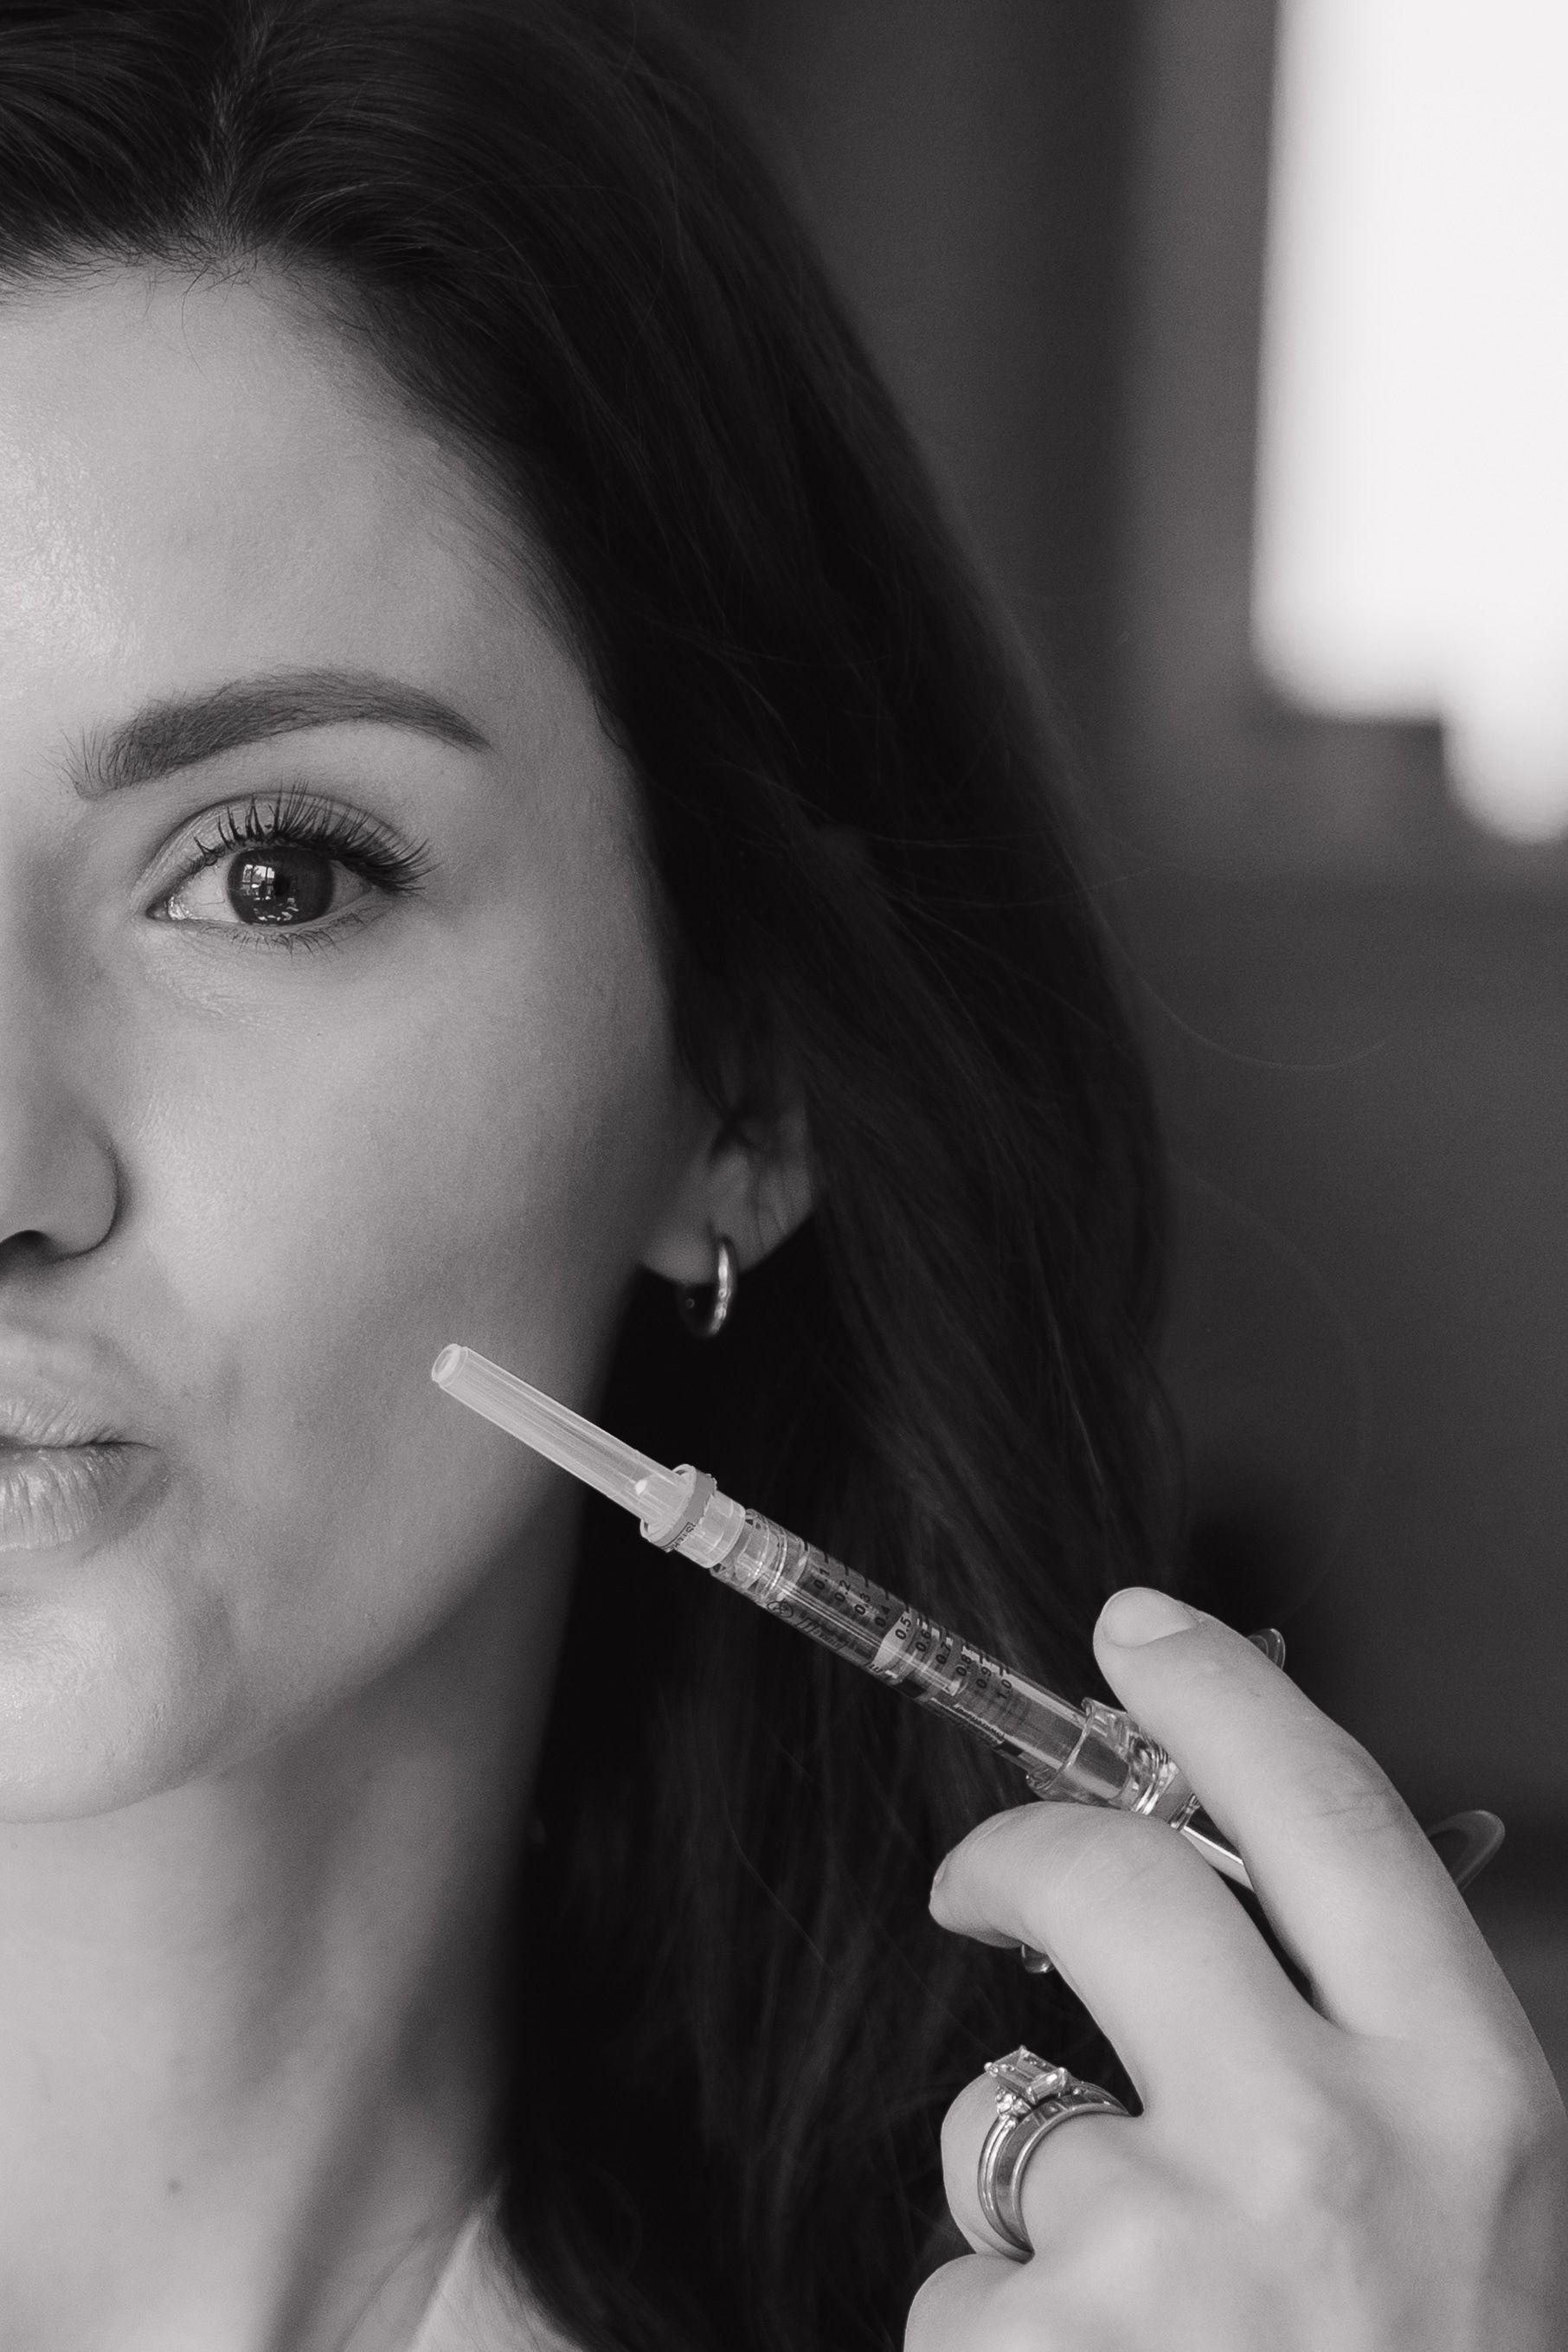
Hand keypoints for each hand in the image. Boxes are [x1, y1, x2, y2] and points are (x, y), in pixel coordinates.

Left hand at [908, 1589, 1567, 2351]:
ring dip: (1040, 2208)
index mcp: (1470, 2096)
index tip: (1137, 1631)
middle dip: (1021, 1853)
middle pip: (1112, 1877)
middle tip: (982, 1886)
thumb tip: (1240, 1870)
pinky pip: (963, 2288)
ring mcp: (1171, 2265)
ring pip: (1012, 2119)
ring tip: (1148, 2337)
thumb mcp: (1478, 2215)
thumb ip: (1372, 2044)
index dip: (1220, 1693)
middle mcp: (1327, 2156)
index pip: (1330, 1810)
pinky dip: (1004, 2345)